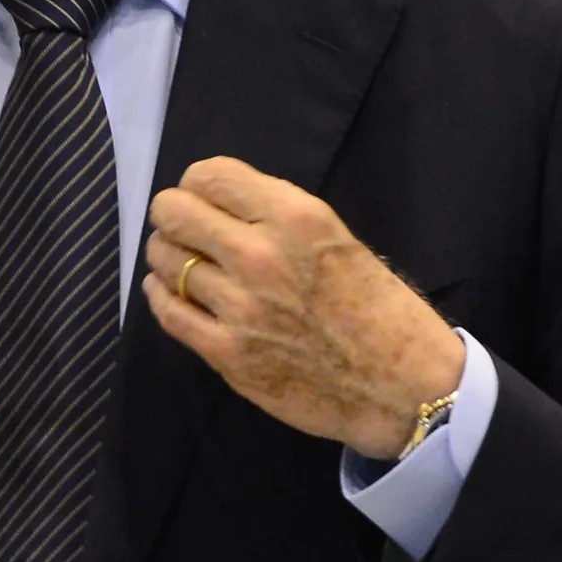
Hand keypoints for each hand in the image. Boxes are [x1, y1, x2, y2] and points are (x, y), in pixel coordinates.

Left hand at [141, 157, 463, 459]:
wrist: (402, 386)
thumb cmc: (380, 310)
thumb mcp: (338, 238)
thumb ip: (279, 218)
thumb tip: (222, 208)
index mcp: (295, 217)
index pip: (210, 175)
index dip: (196, 183)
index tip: (202, 196)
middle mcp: (260, 254)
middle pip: (175, 212)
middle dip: (172, 213)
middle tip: (181, 226)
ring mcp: (239, 307)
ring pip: (165, 259)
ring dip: (166, 255)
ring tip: (178, 261)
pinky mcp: (226, 353)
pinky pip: (167, 312)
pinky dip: (159, 294)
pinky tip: (167, 290)